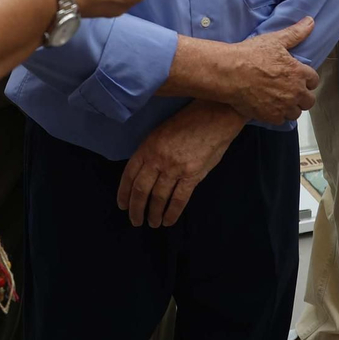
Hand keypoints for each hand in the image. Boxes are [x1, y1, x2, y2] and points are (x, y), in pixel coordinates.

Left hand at [117, 101, 243, 226]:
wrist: (216, 116)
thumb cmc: (189, 121)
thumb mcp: (162, 132)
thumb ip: (152, 152)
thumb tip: (145, 173)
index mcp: (148, 146)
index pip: (129, 174)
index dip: (124, 193)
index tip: (123, 205)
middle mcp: (158, 159)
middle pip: (141, 190)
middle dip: (136, 209)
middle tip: (135, 221)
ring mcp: (175, 168)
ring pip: (158, 198)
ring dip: (154, 214)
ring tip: (153, 223)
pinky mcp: (192, 175)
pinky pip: (179, 200)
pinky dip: (172, 213)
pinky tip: (168, 221)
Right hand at [224, 19, 319, 123]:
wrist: (230, 73)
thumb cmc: (251, 55)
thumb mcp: (275, 40)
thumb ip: (296, 33)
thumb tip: (310, 21)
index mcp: (299, 73)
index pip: (314, 80)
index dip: (306, 79)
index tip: (298, 78)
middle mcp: (295, 91)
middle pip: (309, 100)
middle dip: (302, 96)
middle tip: (290, 90)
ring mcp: (284, 106)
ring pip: (296, 112)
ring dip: (291, 107)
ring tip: (280, 100)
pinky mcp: (271, 116)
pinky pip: (282, 120)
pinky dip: (278, 114)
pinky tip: (270, 106)